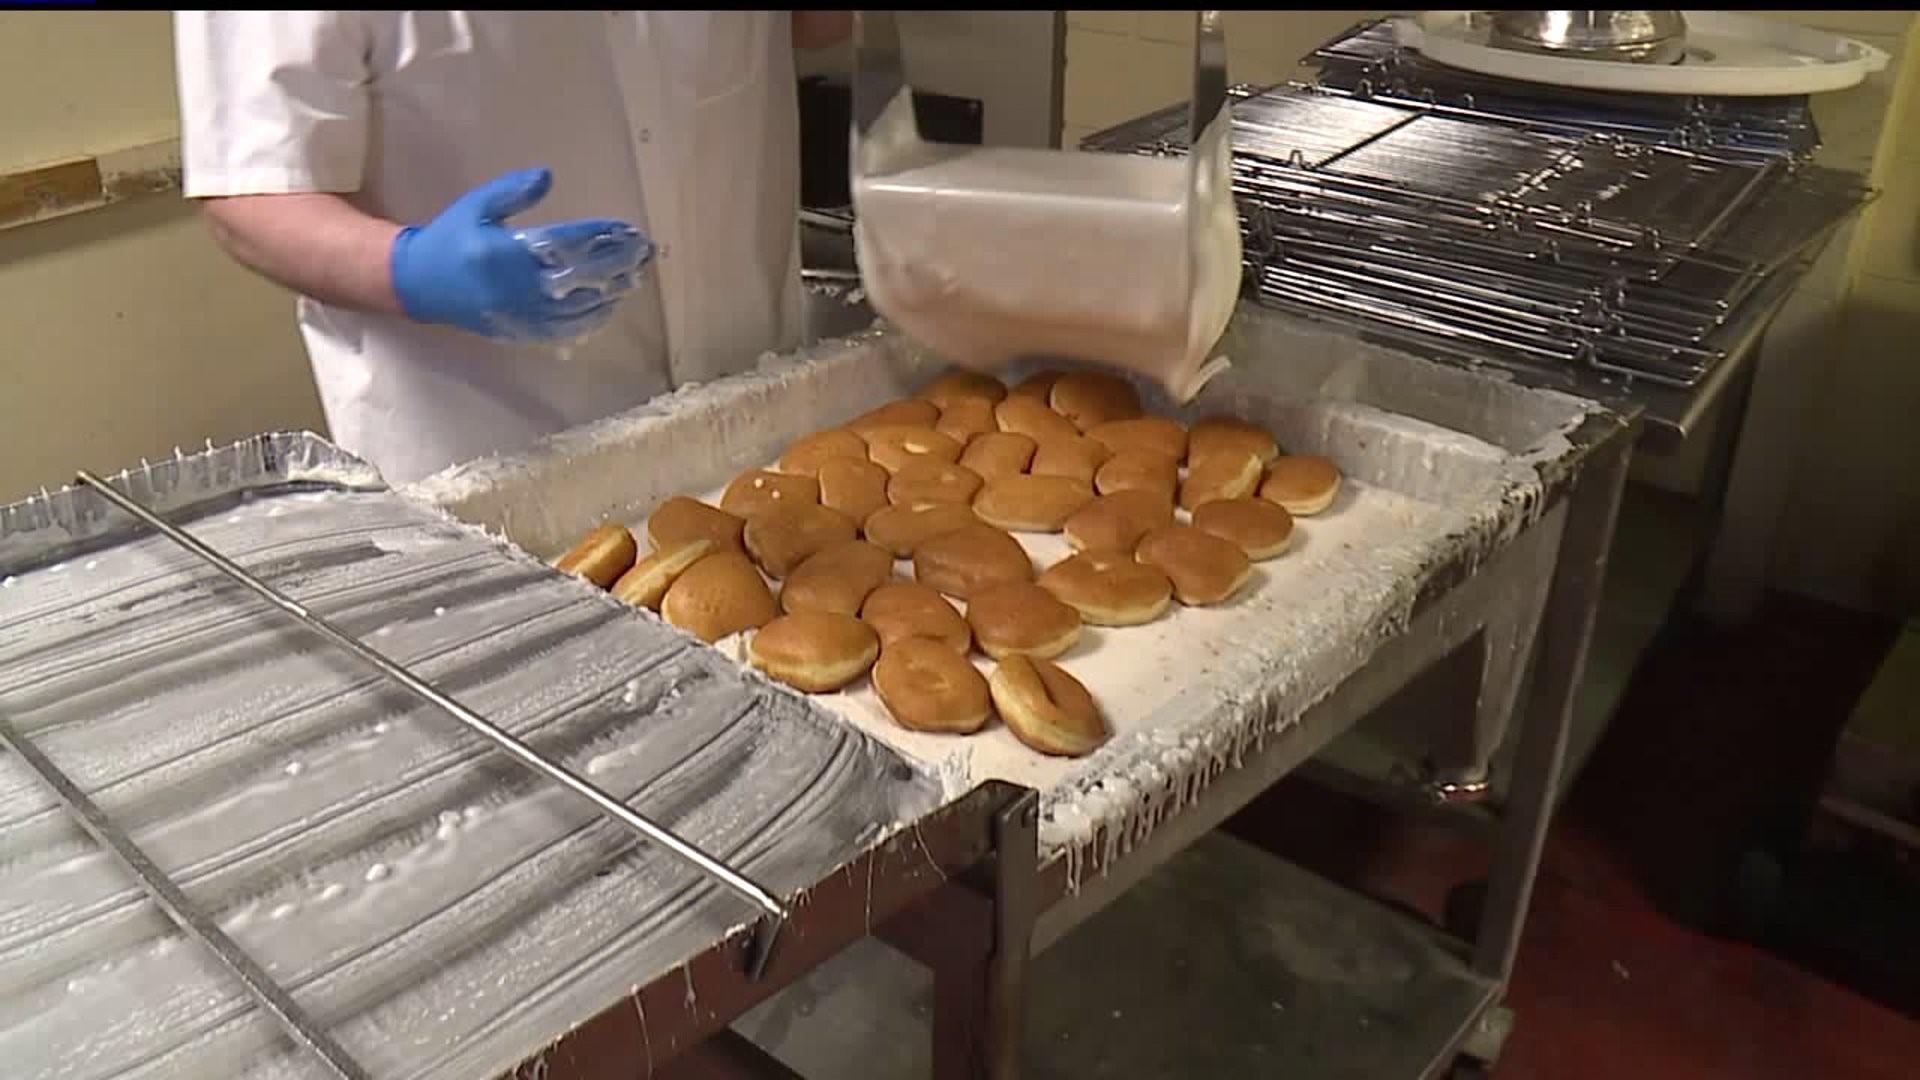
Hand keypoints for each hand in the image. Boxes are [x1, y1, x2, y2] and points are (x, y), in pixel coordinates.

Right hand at [389, 167, 653, 341]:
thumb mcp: (476, 206)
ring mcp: (521, 313)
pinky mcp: (522, 330)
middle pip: (581, 276)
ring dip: (611, 291)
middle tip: (644, 253)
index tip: (627, 229)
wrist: (421, 285)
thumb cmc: (452, 237)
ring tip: (635, 275)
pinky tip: (610, 304)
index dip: (601, 236)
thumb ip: (512, 191)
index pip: (566, 242)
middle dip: (617, 263)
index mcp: (505, 252)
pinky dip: (592, 317)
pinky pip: (565, 328)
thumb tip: (548, 176)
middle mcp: (516, 286)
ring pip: (578, 306)